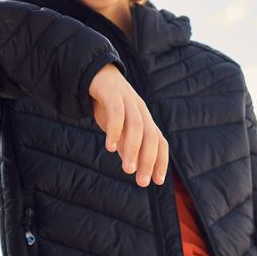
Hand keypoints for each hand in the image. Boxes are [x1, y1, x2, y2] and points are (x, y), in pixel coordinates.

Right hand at [88, 64, 168, 187]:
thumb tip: (132, 165)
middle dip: (149, 161)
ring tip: (127, 170)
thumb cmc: (107, 104)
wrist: (95, 73)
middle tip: (142, 182)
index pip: (160, 142)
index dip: (161, 162)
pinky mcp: (113, 94)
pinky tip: (110, 148)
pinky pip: (117, 113)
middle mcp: (141, 111)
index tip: (157, 182)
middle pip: (152, 137)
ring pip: (137, 127)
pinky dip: (116, 131)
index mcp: (145, 120)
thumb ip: (125, 143)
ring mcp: (128, 101)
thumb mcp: (118, 127)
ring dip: (134, 149)